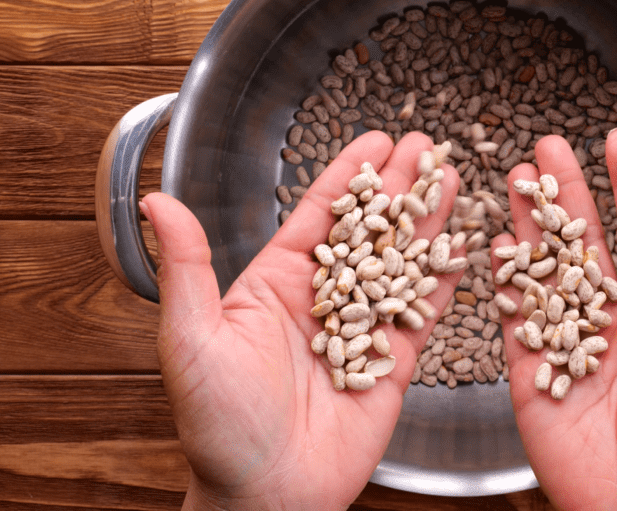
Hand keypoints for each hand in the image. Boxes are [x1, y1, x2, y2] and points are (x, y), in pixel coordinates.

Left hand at [140, 131, 462, 510]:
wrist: (263, 495)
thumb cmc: (215, 426)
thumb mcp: (190, 339)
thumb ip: (186, 268)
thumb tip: (155, 201)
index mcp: (275, 283)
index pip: (319, 215)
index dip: (350, 175)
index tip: (377, 140)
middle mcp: (322, 299)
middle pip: (369, 229)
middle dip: (399, 186)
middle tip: (429, 145)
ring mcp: (360, 330)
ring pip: (400, 262)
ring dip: (426, 220)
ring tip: (452, 177)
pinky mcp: (391, 365)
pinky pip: (421, 314)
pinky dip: (441, 280)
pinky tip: (461, 247)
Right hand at [494, 129, 616, 510]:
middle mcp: (610, 322)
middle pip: (582, 241)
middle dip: (564, 191)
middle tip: (545, 146)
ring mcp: (568, 345)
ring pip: (544, 269)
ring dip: (529, 223)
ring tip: (514, 174)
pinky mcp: (532, 376)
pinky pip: (514, 320)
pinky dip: (502, 282)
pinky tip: (494, 243)